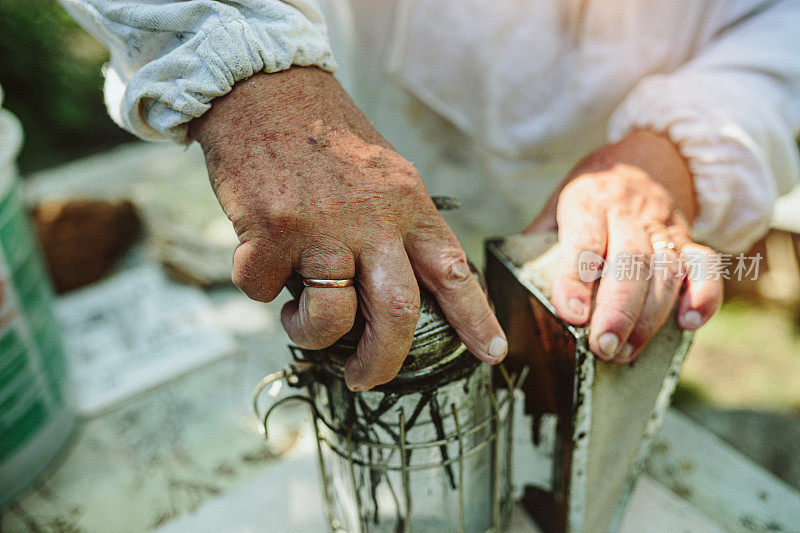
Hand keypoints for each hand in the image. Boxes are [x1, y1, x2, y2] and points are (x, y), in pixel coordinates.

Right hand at [190, 67, 506, 389]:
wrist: (264, 89)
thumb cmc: (325, 135)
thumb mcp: (383, 172)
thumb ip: (396, 226)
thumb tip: (388, 289)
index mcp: (407, 204)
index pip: (451, 269)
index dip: (475, 317)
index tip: (491, 353)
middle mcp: (371, 219)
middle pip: (395, 312)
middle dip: (382, 362)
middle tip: (366, 379)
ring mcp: (320, 227)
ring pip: (328, 317)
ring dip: (309, 334)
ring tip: (299, 319)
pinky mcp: (270, 230)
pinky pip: (262, 289)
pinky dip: (259, 288)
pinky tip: (260, 261)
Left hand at [526, 130, 722, 362]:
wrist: (648, 158)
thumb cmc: (591, 194)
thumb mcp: (556, 204)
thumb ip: (537, 241)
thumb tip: (503, 286)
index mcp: (588, 202)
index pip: (584, 239)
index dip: (577, 277)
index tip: (570, 314)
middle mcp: (628, 213)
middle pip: (630, 262)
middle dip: (617, 309)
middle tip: (602, 347)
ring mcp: (663, 227)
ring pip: (666, 271)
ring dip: (649, 317)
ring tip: (625, 351)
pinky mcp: (689, 240)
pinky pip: (706, 266)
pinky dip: (704, 295)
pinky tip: (689, 323)